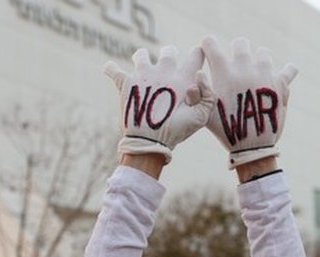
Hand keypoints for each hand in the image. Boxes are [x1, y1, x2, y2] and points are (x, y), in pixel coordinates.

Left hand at [104, 45, 214, 163]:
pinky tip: (111, 70)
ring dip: (142, 58)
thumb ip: (208, 95)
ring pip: (141, 55)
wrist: (149, 142)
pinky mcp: (125, 83)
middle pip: (168, 51)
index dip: (197, 54)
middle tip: (167, 64)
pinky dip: (111, 69)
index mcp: (184, 78)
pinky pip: (113, 69)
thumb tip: (199, 74)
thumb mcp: (201, 117)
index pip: (196, 54)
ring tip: (142, 67)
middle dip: (169, 54)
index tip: (195, 57)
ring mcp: (143, 75)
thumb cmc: (177, 131)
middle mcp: (164, 71)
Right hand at [202, 36, 297, 167]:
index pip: (211, 44)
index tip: (210, 51)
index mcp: (223, 72)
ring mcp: (264, 74)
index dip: (208, 45)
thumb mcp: (205, 112)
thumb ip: (200, 92)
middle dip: (237, 51)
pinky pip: (290, 69)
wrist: (252, 146)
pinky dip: (287, 72)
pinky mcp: (281, 84)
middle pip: (240, 43)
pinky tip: (281, 78)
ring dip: (260, 61)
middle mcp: (244, 68)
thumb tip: (198, 73)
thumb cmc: (226, 130)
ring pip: (264, 53)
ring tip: (257, 74)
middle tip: (237, 65)